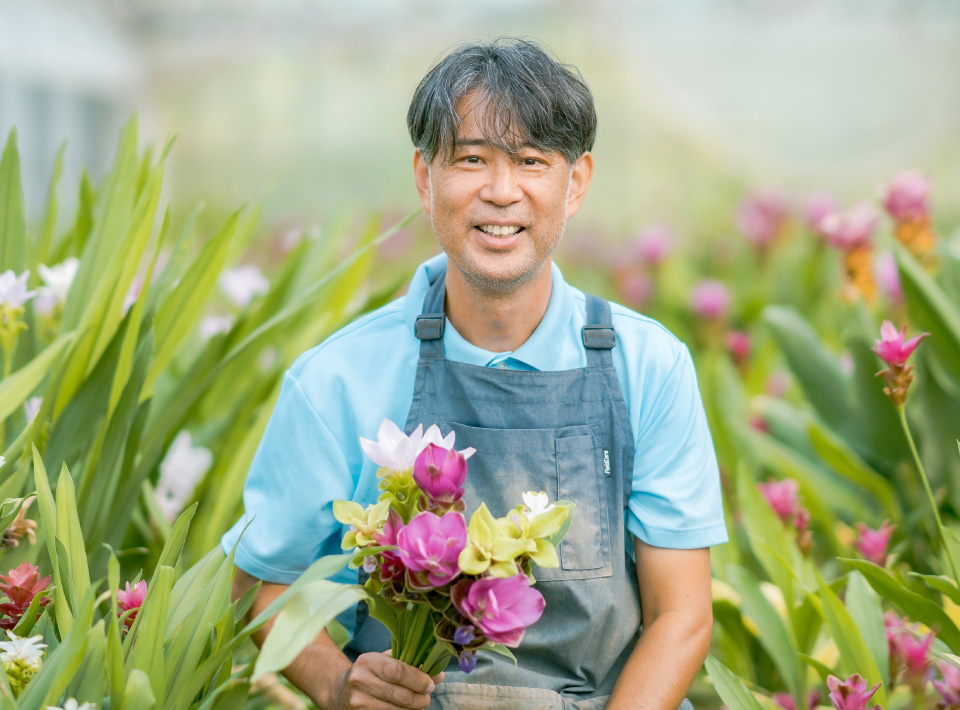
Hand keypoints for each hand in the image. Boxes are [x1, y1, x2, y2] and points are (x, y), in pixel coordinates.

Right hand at [329, 651, 443, 709]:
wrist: (340, 690)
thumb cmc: (370, 672)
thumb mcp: (385, 661)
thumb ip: (411, 665)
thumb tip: (439, 674)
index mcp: (368, 661)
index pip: (398, 671)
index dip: (418, 679)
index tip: (430, 684)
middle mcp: (360, 681)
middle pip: (400, 695)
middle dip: (420, 698)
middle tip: (427, 697)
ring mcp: (358, 702)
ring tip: (418, 704)